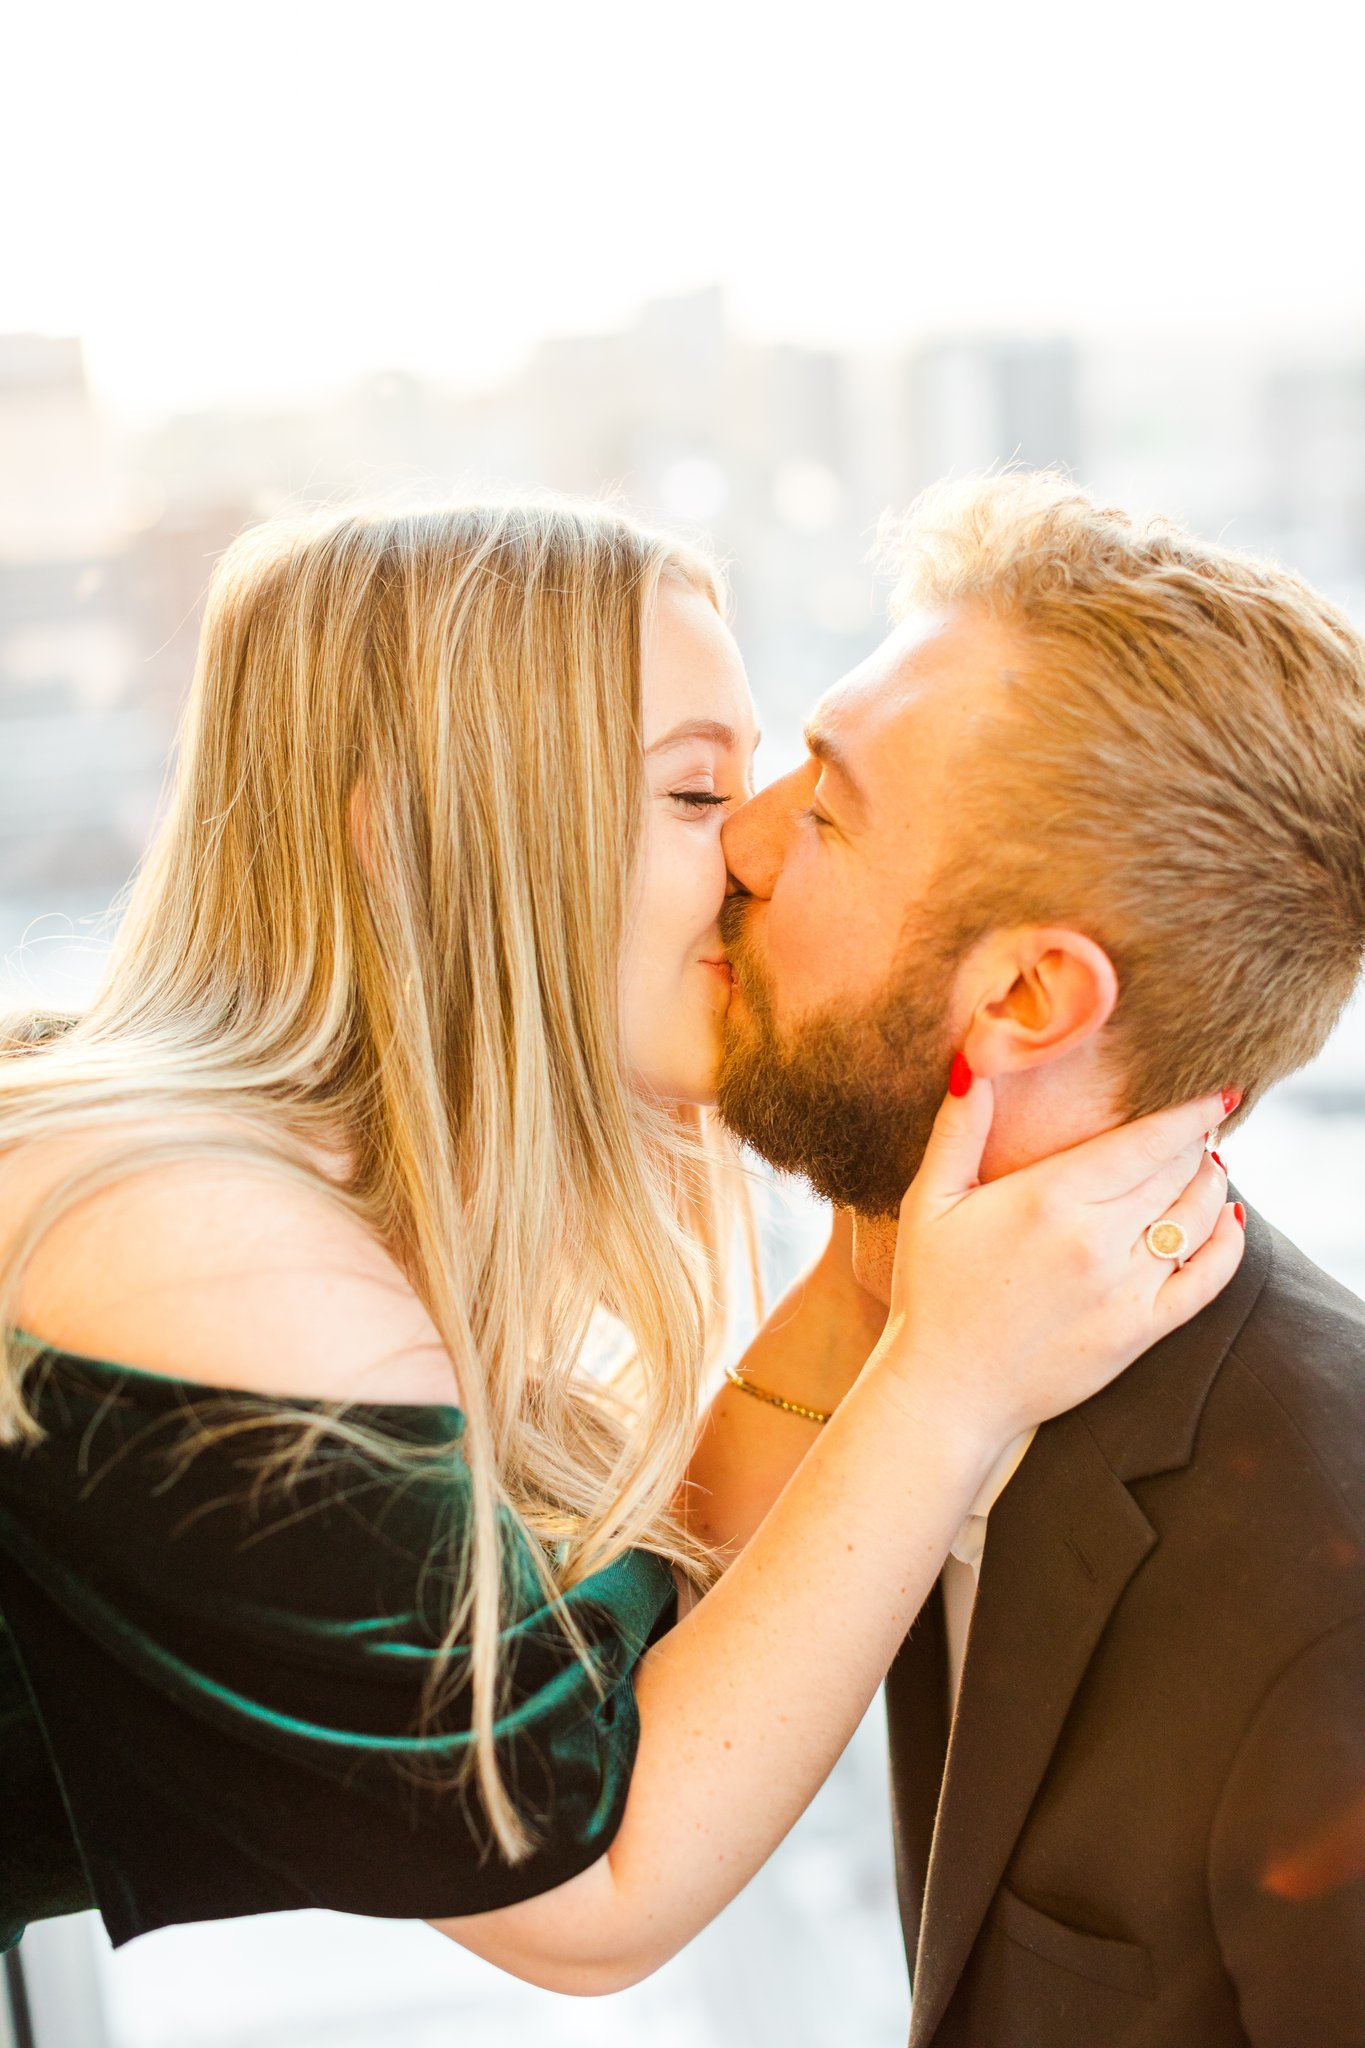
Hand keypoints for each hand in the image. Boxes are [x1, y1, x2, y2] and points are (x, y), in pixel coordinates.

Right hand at [867, 1072, 1242, 1453]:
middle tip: (1202, 1123)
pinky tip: (1226, 1220)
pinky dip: (1227, 1245)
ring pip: (1197, 1218)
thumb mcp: (929, 1201)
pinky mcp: (1140, 1332)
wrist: (948, 1390)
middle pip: (1177, 1171)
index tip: (1215, 1090)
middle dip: (1196, 1142)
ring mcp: (1125, 1289)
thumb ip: (958, 1128)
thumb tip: (976, 1056)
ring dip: (1212, 1182)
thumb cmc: (932, 1291)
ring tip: (1209, 1163)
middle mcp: (1097, 1240)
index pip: (1146, 1140)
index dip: (1189, 1111)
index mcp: (1049, 1198)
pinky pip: (1208, 1281)